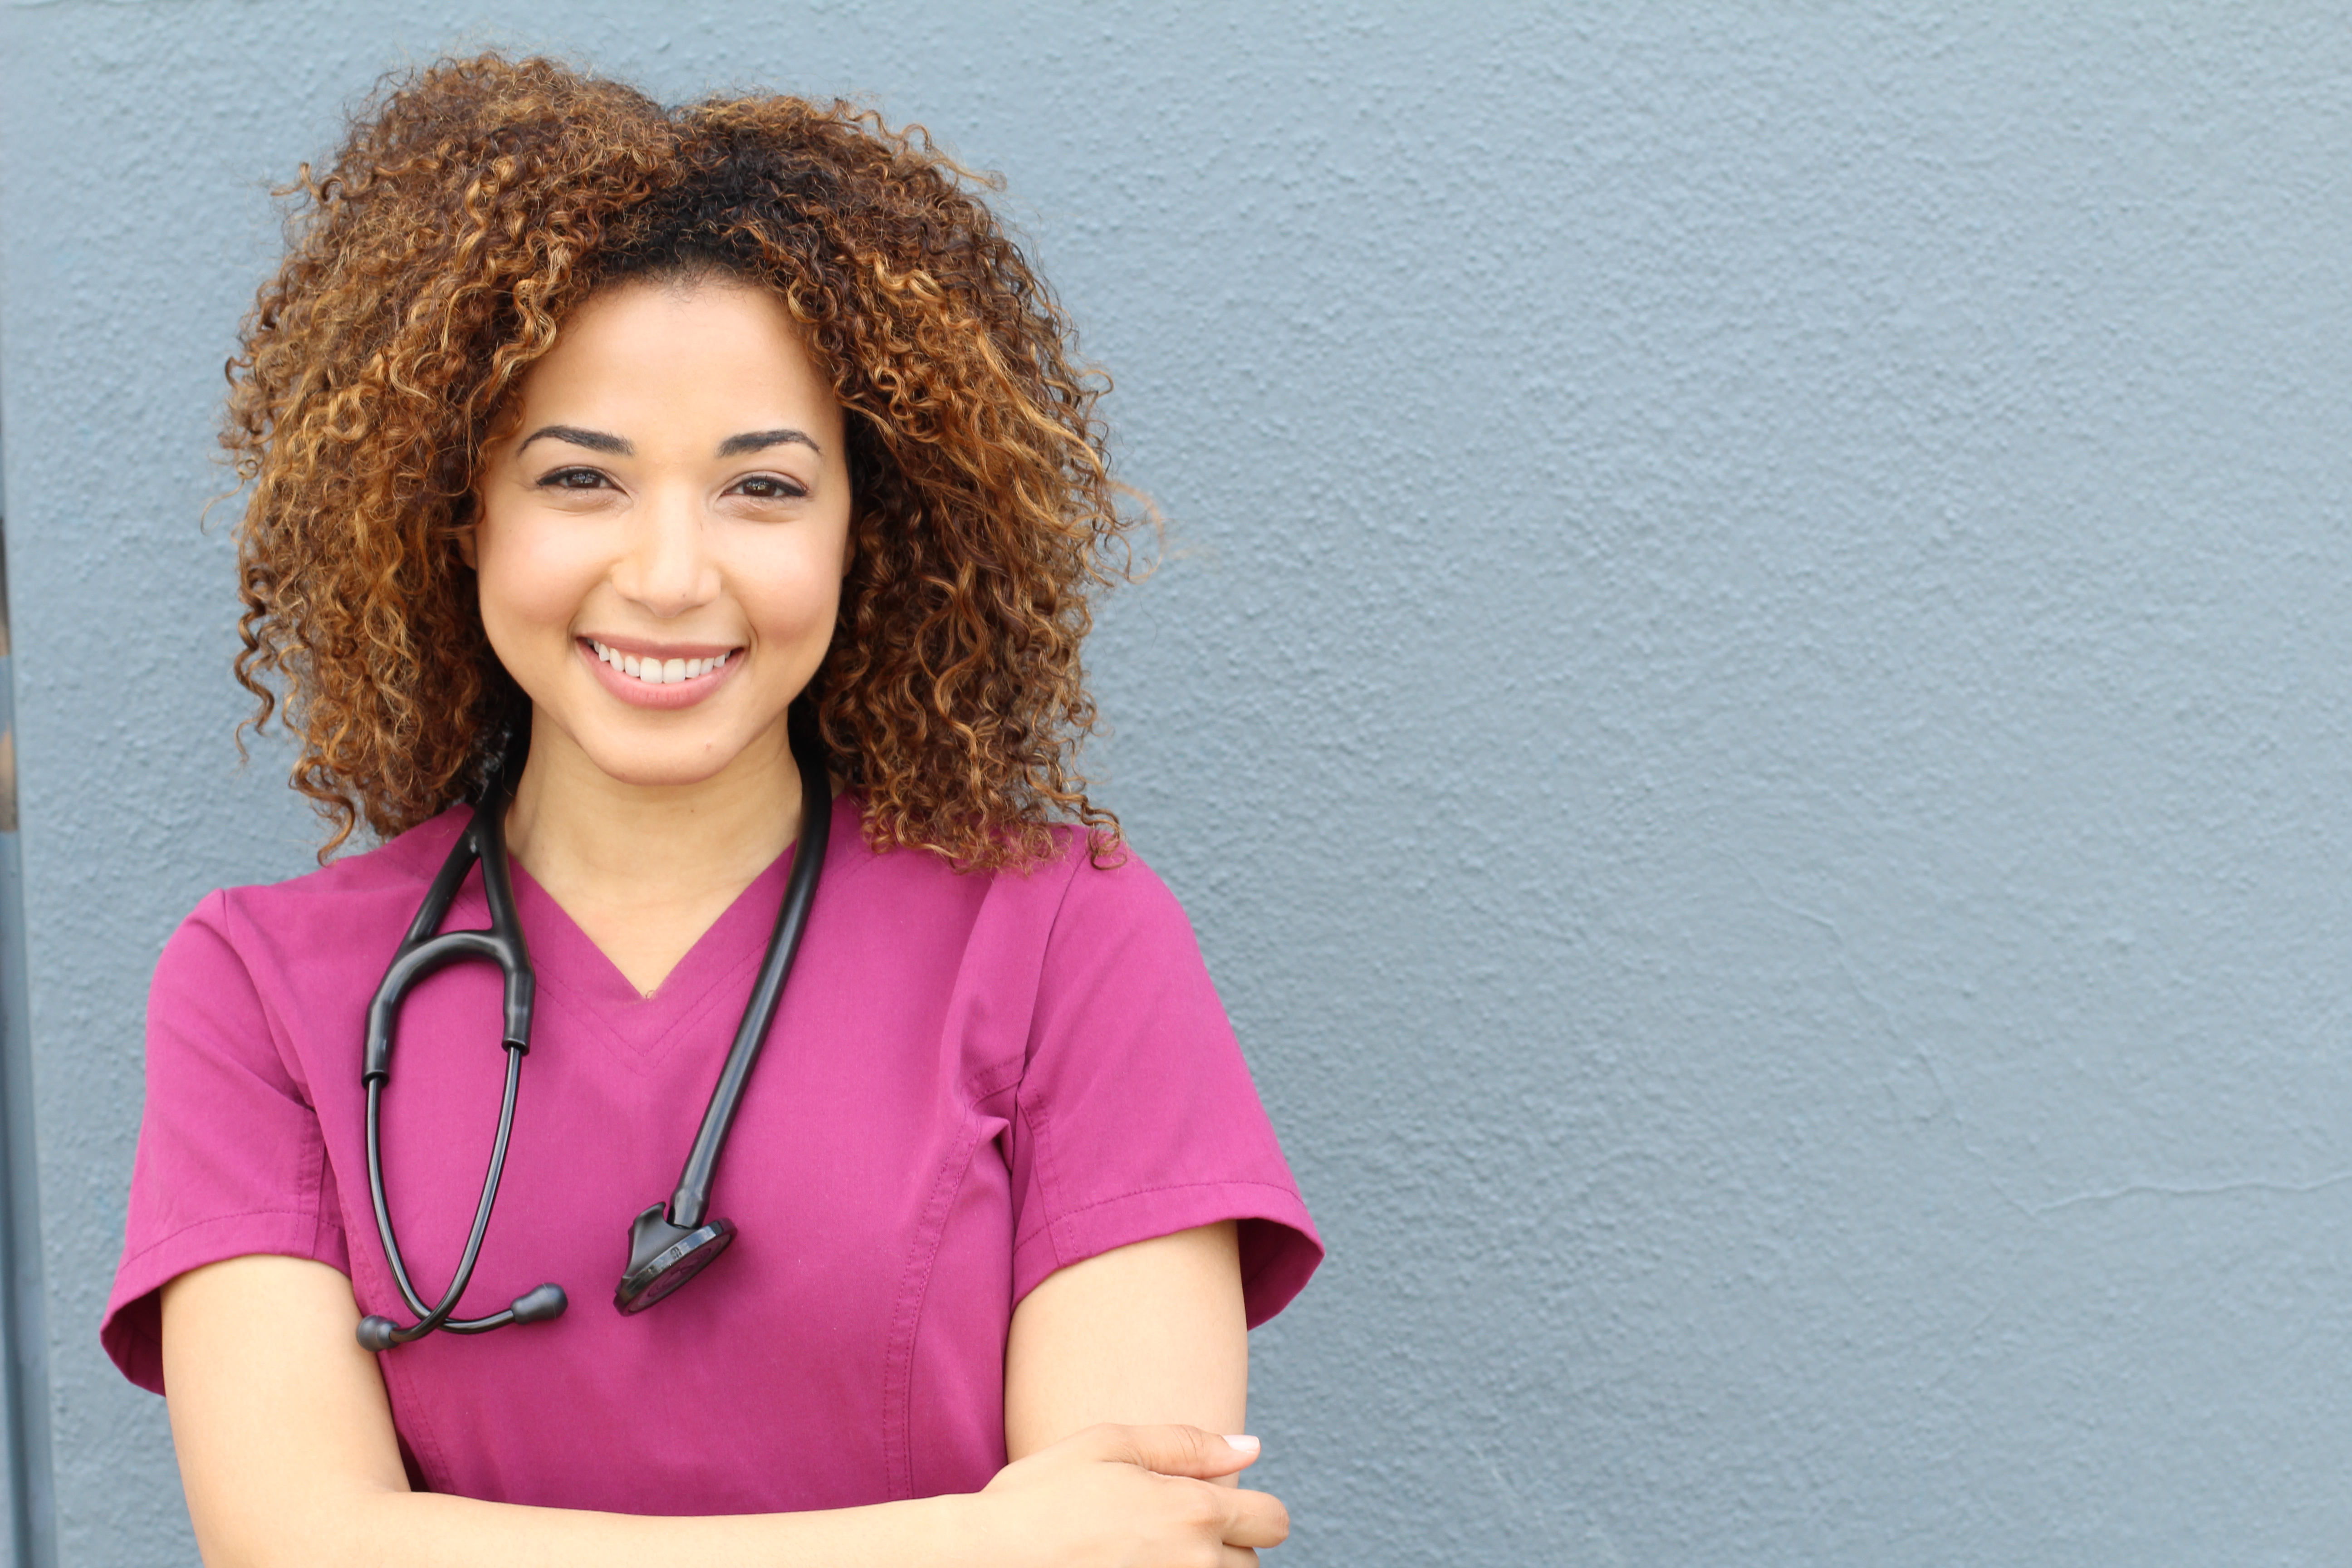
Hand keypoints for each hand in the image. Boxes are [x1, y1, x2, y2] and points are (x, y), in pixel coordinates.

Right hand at [974, 1423, 1289, 1566]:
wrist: (980, 1561)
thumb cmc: (1036, 1500)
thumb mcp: (1106, 1446)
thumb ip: (1186, 1445)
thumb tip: (1251, 1447)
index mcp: (1192, 1511)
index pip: (1272, 1521)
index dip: (1251, 1515)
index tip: (1214, 1513)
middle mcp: (1194, 1564)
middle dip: (1219, 1552)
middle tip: (1161, 1540)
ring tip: (1142, 1561)